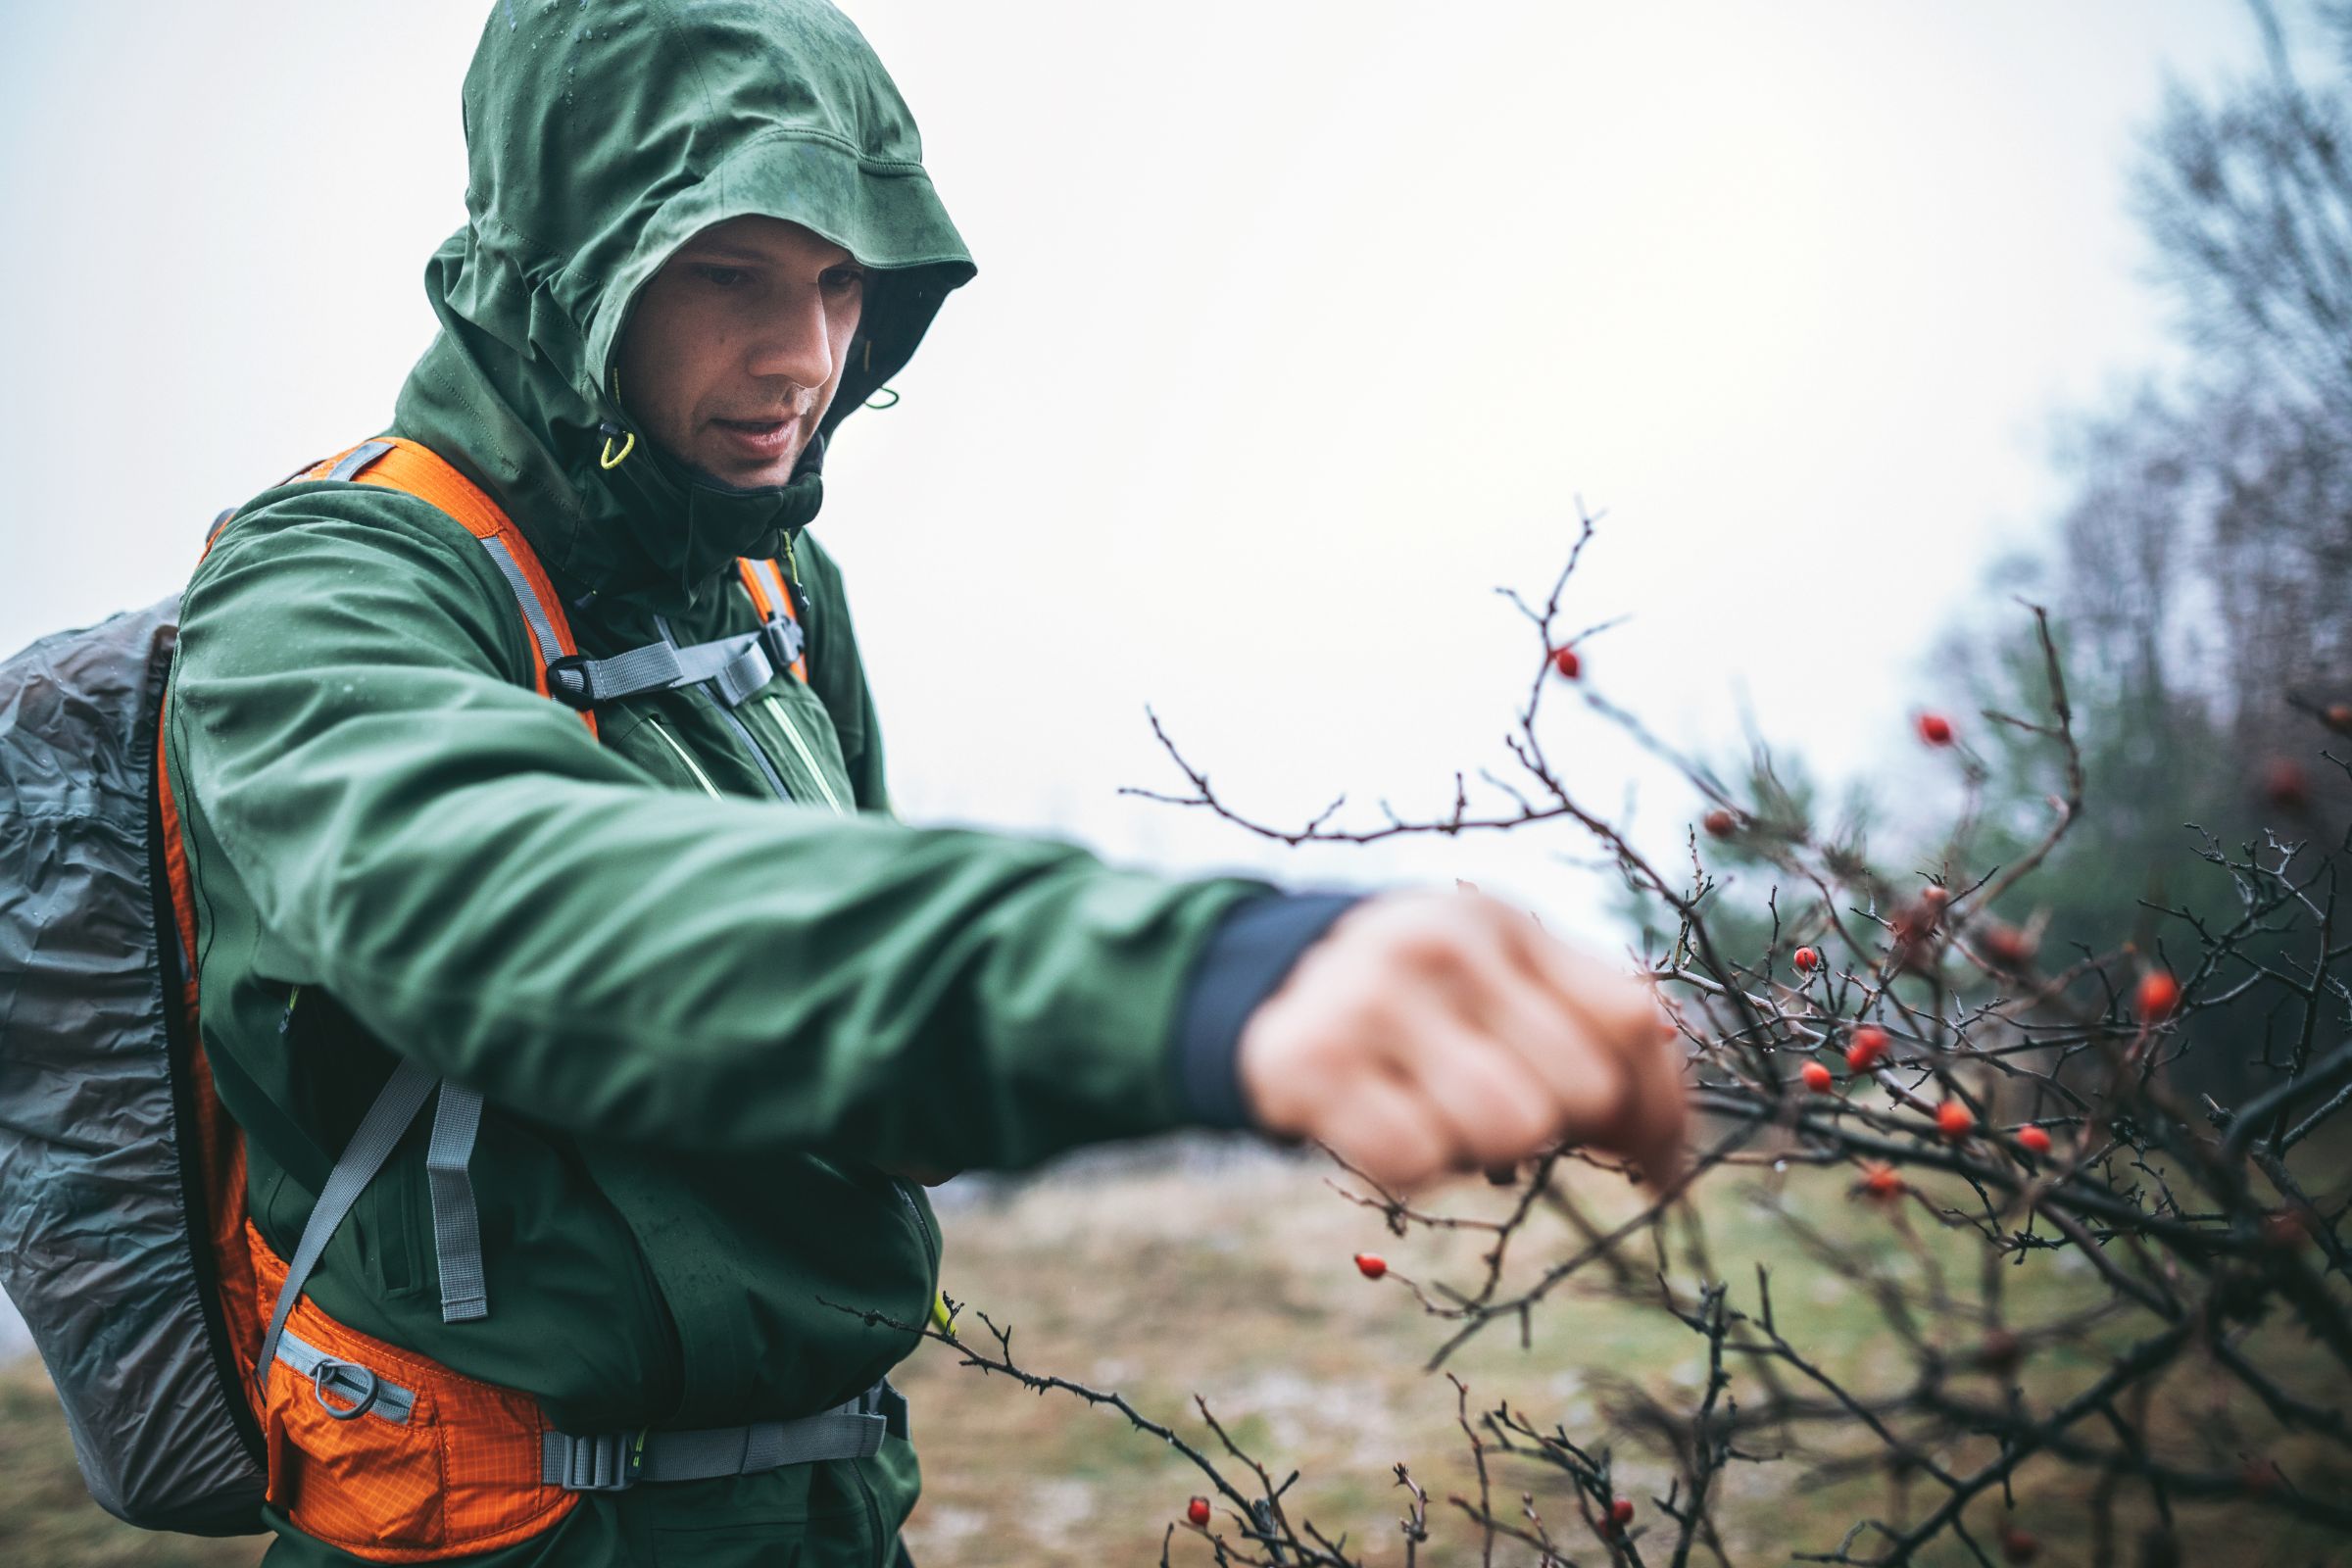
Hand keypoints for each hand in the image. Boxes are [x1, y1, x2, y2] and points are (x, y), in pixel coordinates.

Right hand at [1235, 889, 1685, 1192]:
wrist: (1271, 986)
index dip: (1659, 1111)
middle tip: (1511, 1118)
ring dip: (1483, 1151)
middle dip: (1561, 1128)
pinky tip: (1387, 1123)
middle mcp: (1444, 947)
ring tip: (1442, 1112)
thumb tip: (1670, 1156)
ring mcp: (1373, 1000)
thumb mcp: (1505, 979)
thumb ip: (1595, 1029)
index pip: (1634, 1024)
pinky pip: (1417, 1163)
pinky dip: (1411, 1166)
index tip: (1651, 1163)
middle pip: (1579, 1090)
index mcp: (1506, 923)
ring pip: (1507, 1131)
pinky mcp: (1312, 1063)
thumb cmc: (1425, 999)